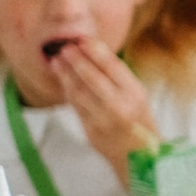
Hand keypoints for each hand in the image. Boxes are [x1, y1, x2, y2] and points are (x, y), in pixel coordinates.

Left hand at [49, 39, 159, 169]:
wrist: (138, 155)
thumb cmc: (138, 120)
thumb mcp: (137, 97)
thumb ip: (118, 77)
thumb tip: (94, 50)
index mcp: (136, 94)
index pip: (114, 67)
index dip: (96, 51)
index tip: (83, 40)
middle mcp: (122, 106)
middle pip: (94, 78)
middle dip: (78, 60)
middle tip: (66, 47)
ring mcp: (105, 119)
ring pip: (80, 91)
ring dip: (66, 74)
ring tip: (57, 60)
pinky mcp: (91, 129)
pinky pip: (75, 105)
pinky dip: (67, 89)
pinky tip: (62, 78)